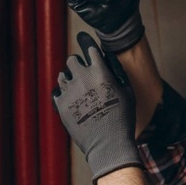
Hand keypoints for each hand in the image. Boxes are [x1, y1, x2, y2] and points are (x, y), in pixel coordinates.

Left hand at [52, 32, 142, 182]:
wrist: (108, 144)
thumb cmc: (123, 118)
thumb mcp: (127, 92)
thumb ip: (117, 72)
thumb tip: (107, 58)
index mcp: (100, 71)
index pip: (89, 48)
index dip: (87, 43)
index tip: (84, 40)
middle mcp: (82, 78)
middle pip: (72, 59)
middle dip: (78, 63)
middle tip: (83, 71)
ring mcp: (70, 91)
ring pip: (63, 75)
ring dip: (70, 78)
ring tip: (78, 87)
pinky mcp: (61, 105)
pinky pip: (57, 92)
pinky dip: (63, 94)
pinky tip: (72, 100)